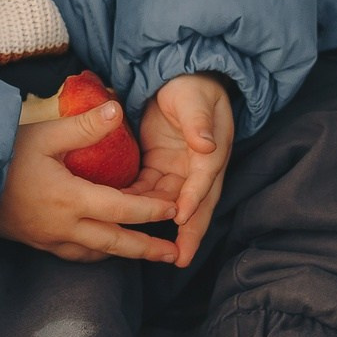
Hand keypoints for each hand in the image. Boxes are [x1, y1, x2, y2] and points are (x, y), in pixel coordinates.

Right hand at [0, 98, 180, 262]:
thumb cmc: (3, 155)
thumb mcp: (43, 134)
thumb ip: (83, 126)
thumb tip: (116, 110)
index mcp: (70, 199)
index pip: (121, 209)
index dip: (150, 211)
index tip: (174, 209)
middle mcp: (64, 226)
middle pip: (115, 244)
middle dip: (147, 249)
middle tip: (174, 254)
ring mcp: (50, 239)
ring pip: (96, 254)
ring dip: (124, 254)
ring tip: (146, 252)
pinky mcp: (38, 243)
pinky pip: (76, 255)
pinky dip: (98, 253)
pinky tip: (104, 248)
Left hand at [126, 74, 235, 267]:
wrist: (178, 78)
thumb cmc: (191, 88)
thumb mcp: (194, 101)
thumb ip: (198, 122)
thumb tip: (207, 145)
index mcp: (211, 152)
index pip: (204, 179)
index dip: (193, 198)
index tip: (182, 217)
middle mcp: (198, 167)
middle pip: (194, 204)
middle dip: (188, 233)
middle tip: (180, 259)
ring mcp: (179, 169)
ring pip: (170, 202)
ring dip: (160, 224)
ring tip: (149, 249)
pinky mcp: (159, 166)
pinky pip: (149, 190)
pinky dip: (139, 203)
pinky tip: (125, 217)